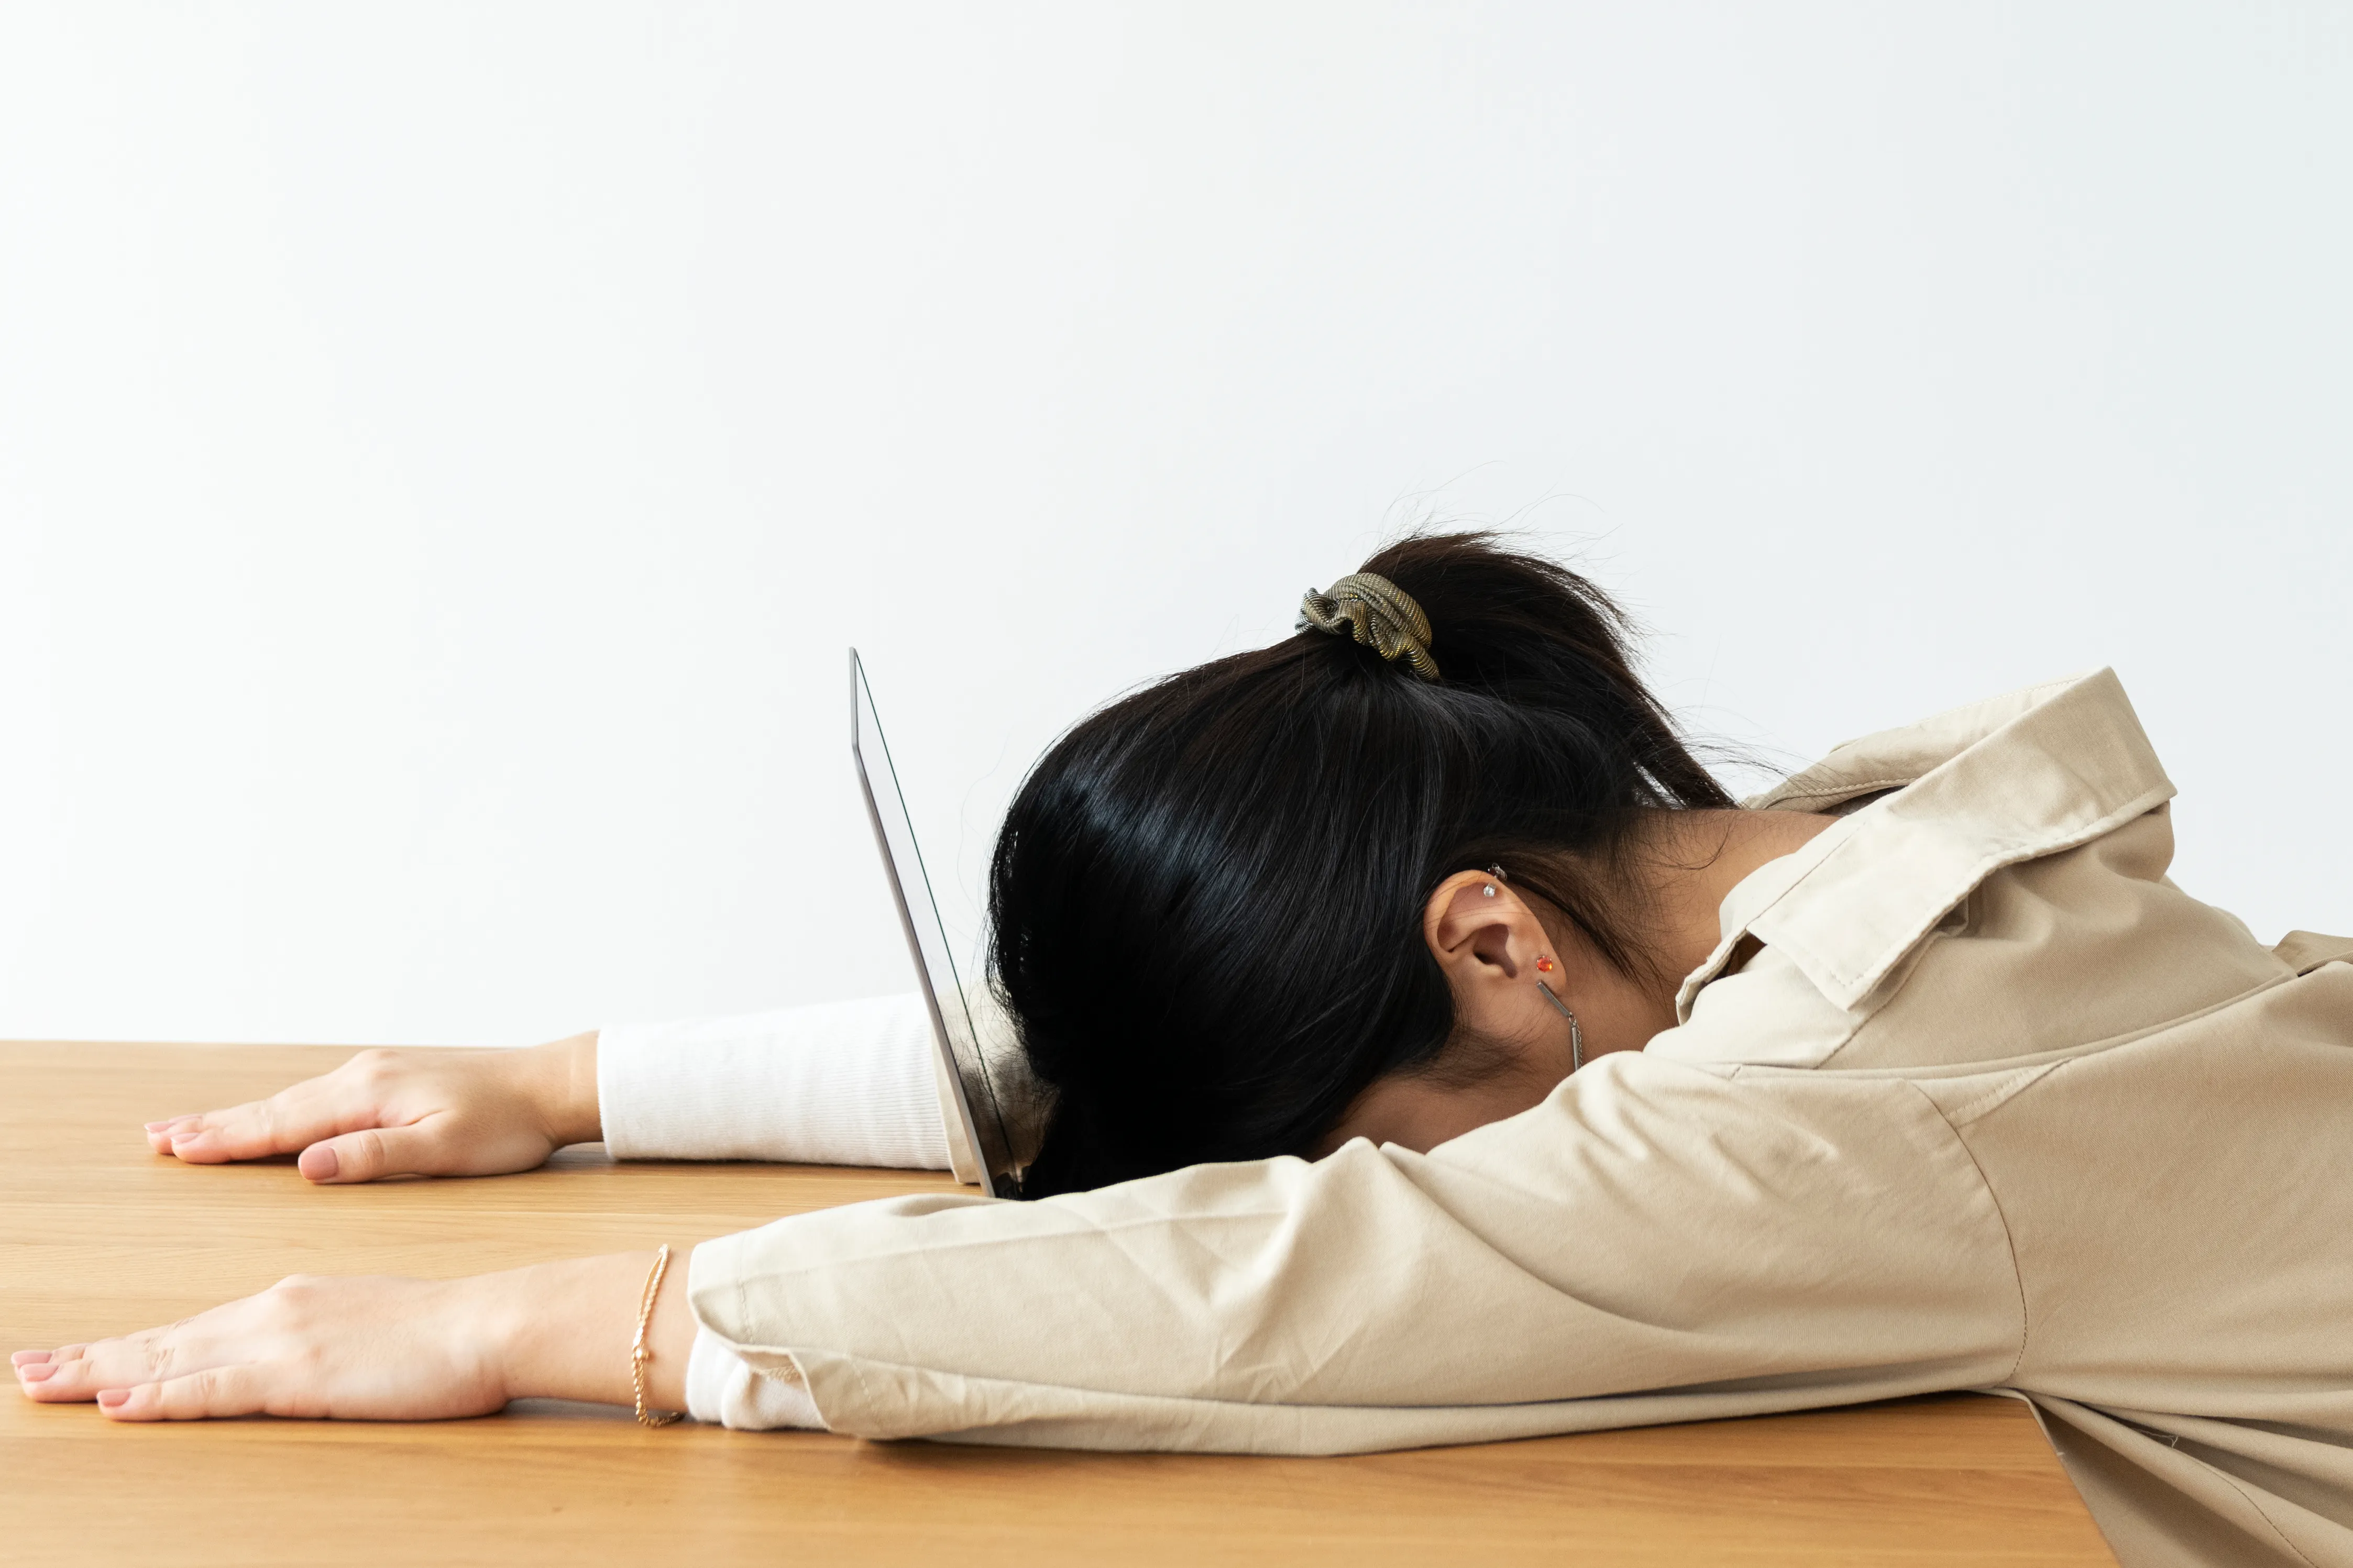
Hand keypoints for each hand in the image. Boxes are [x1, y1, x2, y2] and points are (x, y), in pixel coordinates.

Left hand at [11, 1253, 694, 1420]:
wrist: (492, 1318)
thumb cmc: (447, 1327)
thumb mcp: (370, 1324)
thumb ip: (320, 1339)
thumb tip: (284, 1358)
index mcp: (293, 1301)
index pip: (191, 1329)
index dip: (127, 1346)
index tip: (74, 1357)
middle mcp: (275, 1311)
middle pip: (164, 1339)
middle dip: (88, 1356)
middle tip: (25, 1369)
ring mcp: (284, 1341)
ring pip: (171, 1359)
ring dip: (100, 1371)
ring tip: (41, 1382)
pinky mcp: (300, 1374)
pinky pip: (214, 1388)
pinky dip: (161, 1393)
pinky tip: (119, 1399)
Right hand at [144, 1034, 600, 1183]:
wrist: (550, 1086)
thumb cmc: (506, 1125)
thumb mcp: (444, 1149)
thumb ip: (375, 1158)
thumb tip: (308, 1166)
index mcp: (370, 1096)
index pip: (282, 1125)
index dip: (227, 1140)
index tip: (175, 1148)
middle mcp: (363, 1077)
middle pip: (274, 1108)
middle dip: (213, 1124)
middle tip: (156, 1136)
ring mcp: (374, 1074)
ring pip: (292, 1101)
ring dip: (240, 1116)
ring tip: (191, 1128)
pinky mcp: (390, 1079)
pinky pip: (317, 1098)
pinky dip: (281, 1110)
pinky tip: (269, 1117)